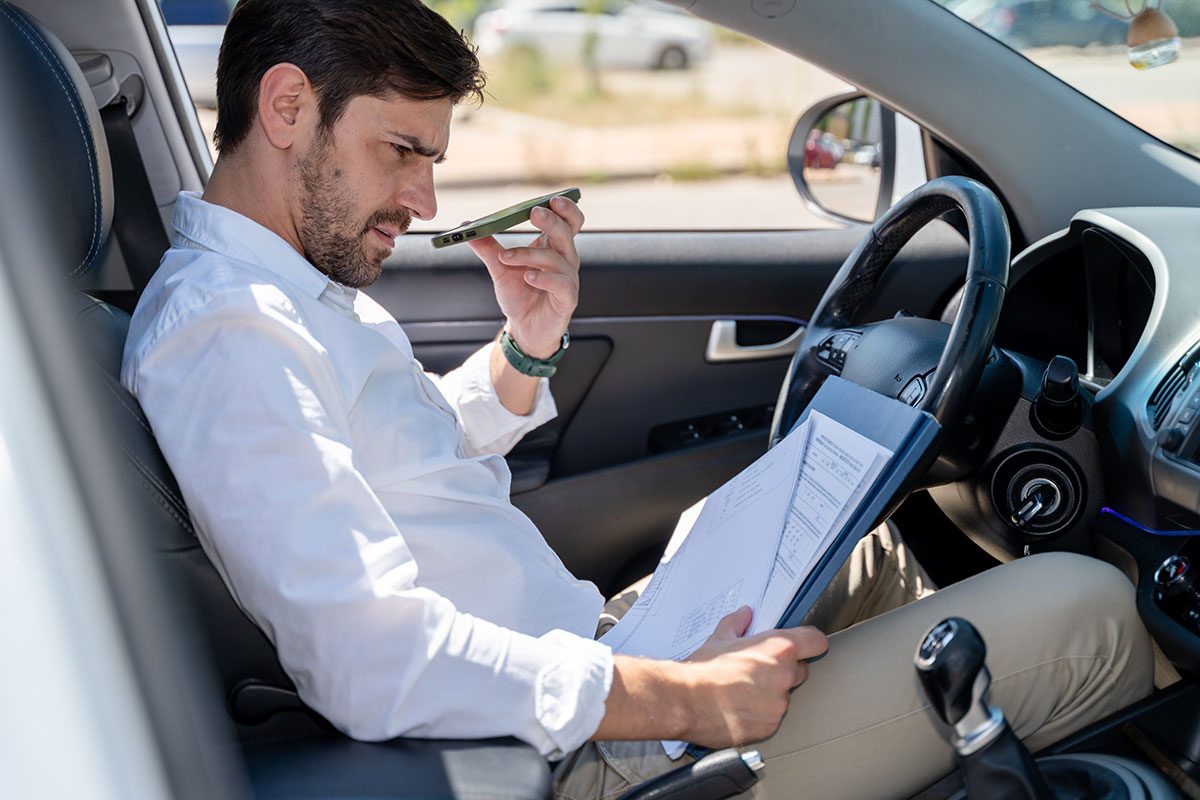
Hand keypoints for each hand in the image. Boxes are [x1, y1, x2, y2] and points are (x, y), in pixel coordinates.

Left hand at [467, 195, 583, 358]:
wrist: (524, 328)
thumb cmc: (520, 295)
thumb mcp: (500, 268)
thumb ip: (487, 247)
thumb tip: (465, 225)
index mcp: (553, 246)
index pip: (568, 221)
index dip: (565, 208)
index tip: (551, 199)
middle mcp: (565, 260)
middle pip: (567, 232)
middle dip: (551, 221)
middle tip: (534, 213)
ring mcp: (568, 279)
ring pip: (556, 258)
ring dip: (530, 254)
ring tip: (507, 258)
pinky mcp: (567, 299)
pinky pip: (561, 283)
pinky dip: (543, 278)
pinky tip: (528, 277)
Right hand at [680, 606, 828, 746]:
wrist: (686, 701)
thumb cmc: (703, 670)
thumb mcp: (719, 638)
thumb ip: (737, 624)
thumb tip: (744, 615)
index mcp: (778, 649)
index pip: (815, 642)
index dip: (810, 642)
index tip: (805, 644)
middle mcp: (784, 676)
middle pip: (801, 670)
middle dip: (784, 670)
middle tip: (759, 669)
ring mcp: (779, 704)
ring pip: (784, 695)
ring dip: (771, 693)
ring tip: (743, 691)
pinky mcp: (770, 727)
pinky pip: (772, 717)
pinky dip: (761, 714)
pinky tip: (739, 708)